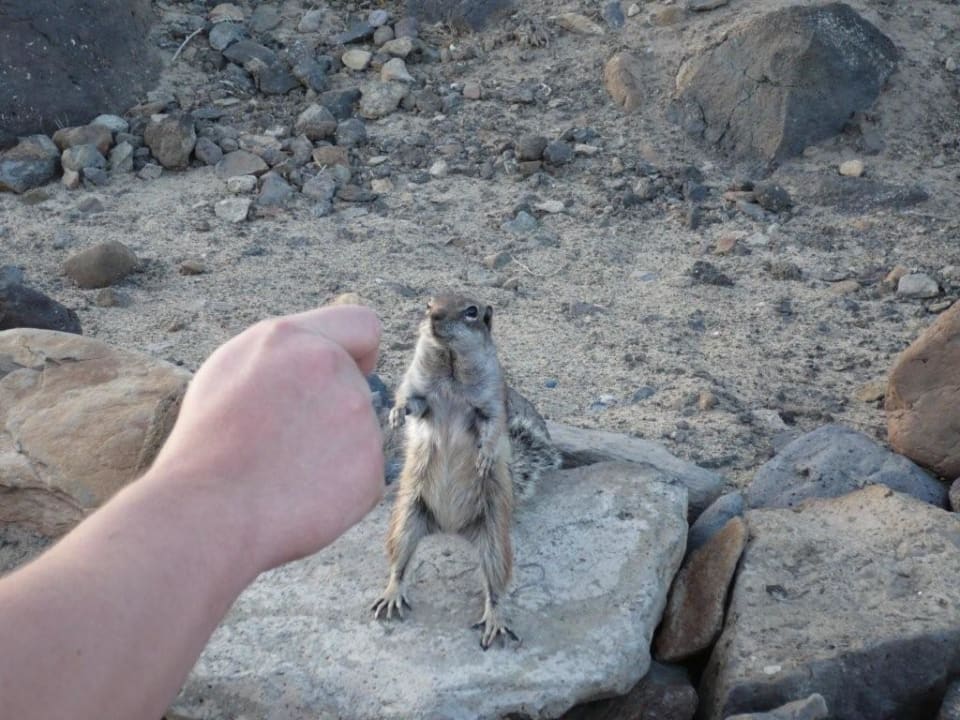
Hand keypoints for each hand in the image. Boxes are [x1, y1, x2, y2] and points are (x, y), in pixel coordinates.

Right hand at [145, 305, 384, 573]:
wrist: (204, 511)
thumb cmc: (206, 444)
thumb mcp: (231, 369)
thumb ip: (289, 352)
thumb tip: (329, 354)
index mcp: (295, 339)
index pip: (363, 324)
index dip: (356, 351)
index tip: (345, 372)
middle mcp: (335, 370)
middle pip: (361, 386)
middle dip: (334, 408)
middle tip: (286, 440)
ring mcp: (359, 420)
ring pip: (362, 433)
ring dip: (338, 449)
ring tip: (286, 470)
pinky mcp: (371, 468)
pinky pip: (366, 474)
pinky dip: (342, 488)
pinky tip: (301, 495)